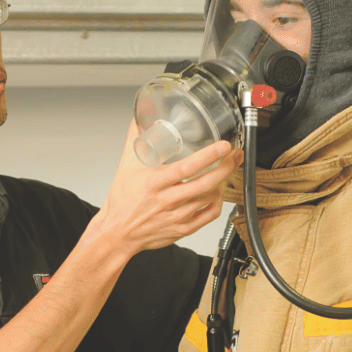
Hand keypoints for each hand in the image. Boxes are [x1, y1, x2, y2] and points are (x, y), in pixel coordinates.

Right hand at [93, 121, 241, 253]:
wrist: (118, 232)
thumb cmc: (122, 201)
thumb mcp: (125, 167)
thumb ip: (133, 140)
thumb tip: (137, 120)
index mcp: (155, 183)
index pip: (187, 167)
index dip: (209, 155)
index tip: (223, 146)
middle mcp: (168, 200)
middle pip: (206, 183)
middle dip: (226, 167)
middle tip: (234, 155)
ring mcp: (177, 216)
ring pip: (211, 198)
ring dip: (222, 183)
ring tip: (224, 171)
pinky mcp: (183, 229)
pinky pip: (209, 216)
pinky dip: (218, 203)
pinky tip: (216, 194)